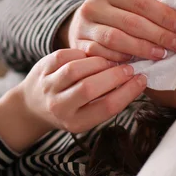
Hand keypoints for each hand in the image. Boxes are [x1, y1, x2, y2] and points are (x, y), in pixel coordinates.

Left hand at [0, 49, 145, 151]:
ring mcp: (48, 86)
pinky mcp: (43, 68)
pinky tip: (92, 56)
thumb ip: (107, 100)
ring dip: (99, 63)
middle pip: (89, 89)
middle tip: (129, 68)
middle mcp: (59, 106)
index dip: (128, 92)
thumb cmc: (70, 109)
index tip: (142, 79)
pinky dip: (82, 53)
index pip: (106, 107)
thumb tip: (137, 80)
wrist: (33, 105)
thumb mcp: (87, 115)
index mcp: (75, 122)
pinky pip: (65, 56)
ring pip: (76, 70)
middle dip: (114, 75)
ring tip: (111, 62)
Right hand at [58, 0, 175, 61]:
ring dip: (143, 49)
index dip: (166, 16)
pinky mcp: (78, 46)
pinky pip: (104, 55)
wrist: (79, 26)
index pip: (142, 3)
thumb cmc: (114, 15)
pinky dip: (122, 60)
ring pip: (116, 40)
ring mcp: (83, 27)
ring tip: (163, 55)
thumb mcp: (125, 4)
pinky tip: (137, 64)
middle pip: (132, 22)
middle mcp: (92, 6)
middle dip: (160, 35)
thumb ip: (148, 8)